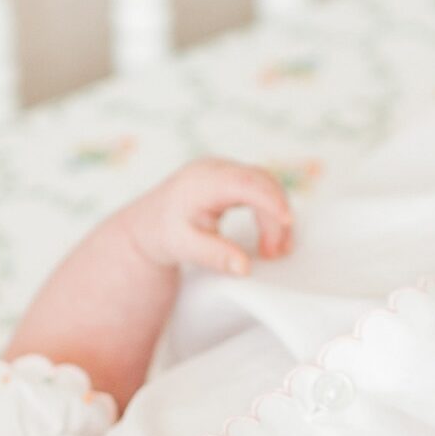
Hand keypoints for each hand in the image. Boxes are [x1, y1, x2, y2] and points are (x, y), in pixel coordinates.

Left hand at [118, 157, 293, 278]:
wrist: (146, 224)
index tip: (287, 221)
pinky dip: (269, 209)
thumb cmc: (163, 233)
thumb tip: (244, 267)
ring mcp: (224, 170)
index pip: (246, 183)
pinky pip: (259, 187)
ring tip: (274, 250)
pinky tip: (269, 235)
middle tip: (276, 252)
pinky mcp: (230, 178)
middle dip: (276, 216)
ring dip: (276, 214)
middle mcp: (216, 168)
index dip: (271, 200)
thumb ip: (216, 256)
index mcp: (203, 181)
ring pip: (265, 183)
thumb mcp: (186, 247)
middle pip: (262, 182)